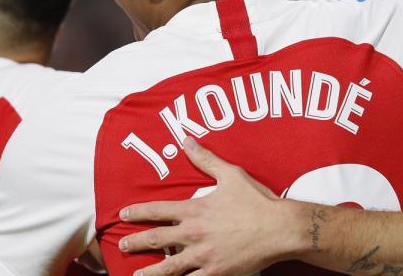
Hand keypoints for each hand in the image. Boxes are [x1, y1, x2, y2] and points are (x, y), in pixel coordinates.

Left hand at [118, 137, 300, 275]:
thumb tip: (187, 141)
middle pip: (156, 239)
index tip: (123, 215)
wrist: (279, 229)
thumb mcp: (231, 175)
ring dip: (149, 271)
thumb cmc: (257, 201)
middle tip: (122, 245)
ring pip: (168, 267)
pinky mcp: (216, 273)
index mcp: (195, 210)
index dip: (138, 212)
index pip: (158, 211)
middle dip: (136, 242)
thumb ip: (206, 159)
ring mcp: (203, 256)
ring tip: (136, 275)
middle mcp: (194, 234)